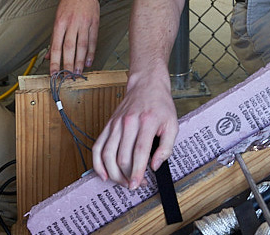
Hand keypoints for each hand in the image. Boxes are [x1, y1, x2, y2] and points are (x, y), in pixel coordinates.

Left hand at [49, 0, 100, 74]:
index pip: (56, 46)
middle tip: (68, 77)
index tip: (54, 73)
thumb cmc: (68, 3)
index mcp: (59, 23)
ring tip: (78, 72)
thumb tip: (48, 56)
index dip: (55, 61)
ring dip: (80, 61)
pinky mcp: (94, 23)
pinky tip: (88, 61)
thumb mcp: (57, 18)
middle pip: (69, 48)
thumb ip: (53, 39)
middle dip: (68, 64)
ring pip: (82, 46)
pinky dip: (91, 52)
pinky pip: (93, 40)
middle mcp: (71, 24)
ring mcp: (84, 23)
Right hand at [92, 71, 177, 188]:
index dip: (137, 171)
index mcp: (147, 121)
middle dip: (127, 176)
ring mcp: (115, 124)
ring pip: (107, 155)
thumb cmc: (160, 105)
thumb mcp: (172, 125)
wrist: (146, 85)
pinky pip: (97, 147)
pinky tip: (104, 174)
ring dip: (114, 174)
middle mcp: (128, 122)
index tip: (137, 184)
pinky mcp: (108, 125)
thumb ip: (166, 147)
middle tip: (136, 184)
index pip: (139, 151)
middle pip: (121, 156)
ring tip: (123, 182)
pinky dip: (98, 163)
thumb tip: (155, 166)